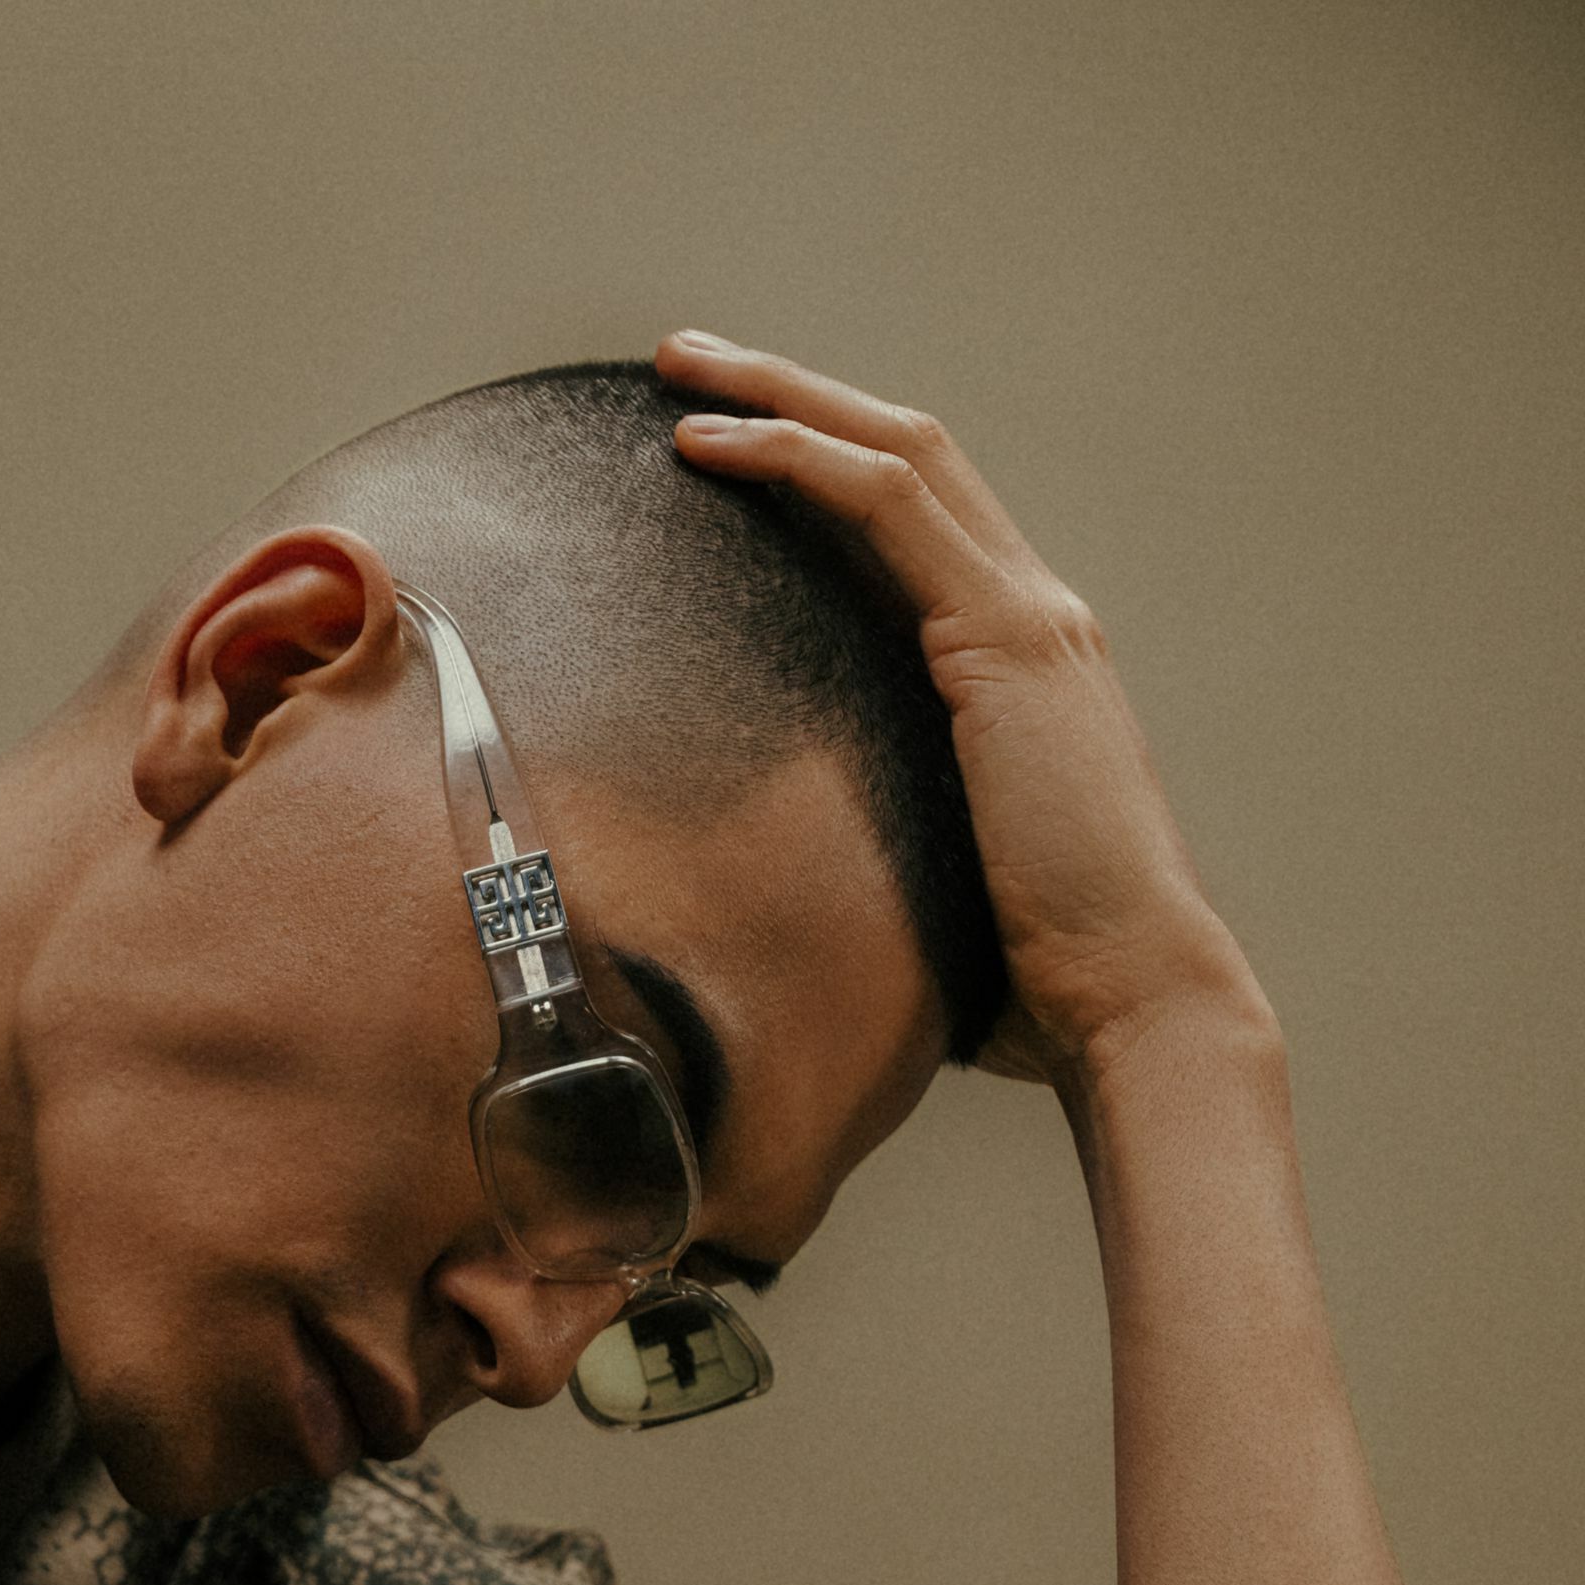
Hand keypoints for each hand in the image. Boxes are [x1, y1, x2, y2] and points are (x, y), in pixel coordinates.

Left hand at [655, 331, 1263, 1088]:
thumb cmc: (1033, 980)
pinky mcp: (1007, 641)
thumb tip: (783, 900)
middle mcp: (1032, 615)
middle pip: (903, 456)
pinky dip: (801, 462)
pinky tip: (720, 448)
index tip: (724, 444)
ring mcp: (1027, 616)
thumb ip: (876, 850)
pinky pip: (892, 507)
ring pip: (896, 452)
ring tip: (680, 370)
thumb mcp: (931, 887)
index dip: (821, 465)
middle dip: (791, 396)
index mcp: (1016, 666)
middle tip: (682, 363)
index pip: (913, 524)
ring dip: (784, 398)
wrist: (1130, 996)